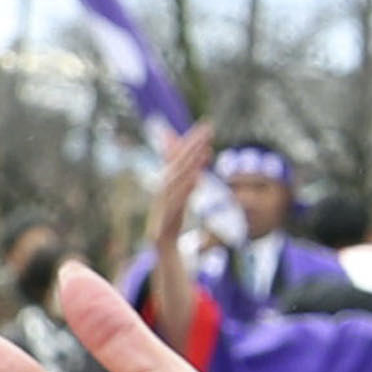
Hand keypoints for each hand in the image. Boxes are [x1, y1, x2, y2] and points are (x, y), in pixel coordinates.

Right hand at [148, 121, 212, 250]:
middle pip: (178, 162)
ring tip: (206, 150)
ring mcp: (162, 201)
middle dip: (193, 144)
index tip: (207, 125)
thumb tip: (198, 170)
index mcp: (167, 182)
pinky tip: (197, 178)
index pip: (180, 156)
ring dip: (191, 164)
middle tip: (209, 128)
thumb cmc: (172, 220)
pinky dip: (186, 188)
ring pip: (177, 179)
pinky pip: (176, 200)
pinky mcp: (164, 215)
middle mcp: (163, 188)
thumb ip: (189, 184)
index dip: (192, 140)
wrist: (162, 246)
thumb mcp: (182, 199)